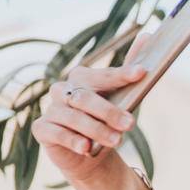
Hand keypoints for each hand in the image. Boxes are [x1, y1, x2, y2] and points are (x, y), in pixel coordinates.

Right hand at [33, 30, 152, 184]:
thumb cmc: (106, 121)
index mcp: (82, 78)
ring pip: (73, 117)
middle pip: (85, 97)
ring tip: (116, 140)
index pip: (101, 75)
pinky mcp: (42, 129)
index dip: (121, 74)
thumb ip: (129, 70)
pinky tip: (87, 148)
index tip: (141, 73)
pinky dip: (72, 140)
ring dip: (96, 129)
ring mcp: (52, 109)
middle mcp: (63, 90)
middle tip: (130, 123)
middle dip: (109, 111)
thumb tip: (147, 35)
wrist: (90, 154)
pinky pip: (56, 133)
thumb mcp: (122, 98)